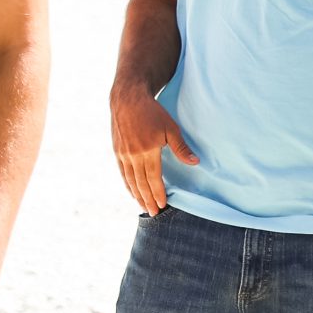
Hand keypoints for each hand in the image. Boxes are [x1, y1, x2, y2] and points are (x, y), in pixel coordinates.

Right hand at [109, 84, 196, 213]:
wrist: (127, 99)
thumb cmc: (152, 112)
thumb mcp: (170, 128)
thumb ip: (181, 148)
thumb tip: (195, 163)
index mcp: (147, 150)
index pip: (153, 178)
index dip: (158, 193)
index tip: (162, 205)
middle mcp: (133, 155)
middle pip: (140, 183)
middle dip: (147, 199)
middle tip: (153, 213)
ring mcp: (123, 153)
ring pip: (130, 180)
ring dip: (137, 195)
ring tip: (143, 206)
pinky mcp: (117, 150)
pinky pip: (122, 172)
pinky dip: (127, 184)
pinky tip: (131, 191)